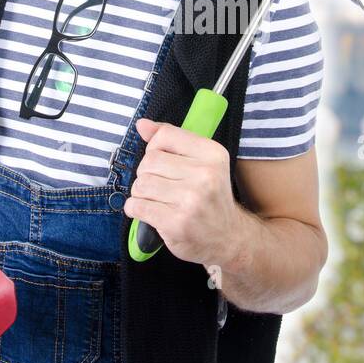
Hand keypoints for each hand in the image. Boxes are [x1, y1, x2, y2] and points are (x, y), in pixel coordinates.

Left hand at [123, 118, 248, 268]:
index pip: (165, 136)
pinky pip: (137, 206)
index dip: (155, 148)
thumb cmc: (211, 198)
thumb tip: (142, 124)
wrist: (228, 237)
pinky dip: (135, 208)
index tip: (163, 162)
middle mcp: (205, 175)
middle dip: (147, 174)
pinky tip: (149, 211)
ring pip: (141, 184)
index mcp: (212, 154)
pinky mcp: (176, 223)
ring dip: (141, 193)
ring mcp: (191, 200)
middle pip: (149, 162)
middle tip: (161, 186)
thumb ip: (171, 140)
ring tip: (156, 200)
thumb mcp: (202, 163)